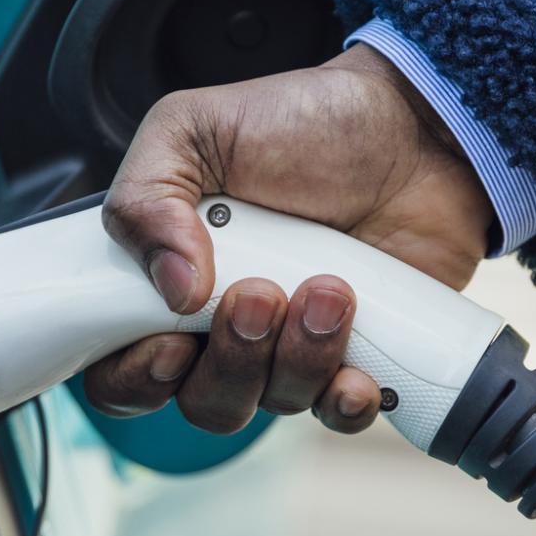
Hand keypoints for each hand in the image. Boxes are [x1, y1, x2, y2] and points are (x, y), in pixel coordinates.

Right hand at [85, 43, 496, 434]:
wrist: (412, 125)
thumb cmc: (299, 122)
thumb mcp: (192, 129)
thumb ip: (146, 199)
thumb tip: (172, 290)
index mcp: (170, 281)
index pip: (123, 370)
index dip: (137, 379)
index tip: (171, 345)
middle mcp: (226, 327)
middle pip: (203, 402)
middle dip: (232, 360)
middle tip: (261, 293)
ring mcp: (293, 347)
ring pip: (274, 404)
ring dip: (299, 357)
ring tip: (329, 286)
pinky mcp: (359, 357)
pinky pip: (340, 414)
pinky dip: (347, 401)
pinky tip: (360, 364)